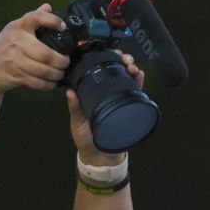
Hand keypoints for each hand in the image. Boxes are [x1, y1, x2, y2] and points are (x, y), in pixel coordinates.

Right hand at [0, 5, 70, 93]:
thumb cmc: (5, 47)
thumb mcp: (14, 30)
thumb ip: (32, 20)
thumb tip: (48, 7)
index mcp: (18, 27)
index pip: (36, 17)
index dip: (52, 20)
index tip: (63, 27)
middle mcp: (16, 41)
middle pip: (46, 54)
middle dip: (61, 61)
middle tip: (66, 62)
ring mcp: (15, 59)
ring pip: (43, 70)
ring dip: (56, 74)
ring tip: (60, 73)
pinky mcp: (15, 74)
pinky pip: (37, 82)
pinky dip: (47, 84)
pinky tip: (51, 82)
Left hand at [68, 52, 139, 166]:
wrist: (101, 156)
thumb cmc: (86, 139)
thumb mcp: (78, 122)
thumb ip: (76, 108)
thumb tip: (70, 92)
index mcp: (92, 93)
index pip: (98, 71)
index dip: (104, 59)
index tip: (108, 53)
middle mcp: (106, 93)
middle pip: (115, 71)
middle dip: (121, 61)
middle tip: (123, 58)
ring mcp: (118, 99)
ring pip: (126, 78)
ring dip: (131, 69)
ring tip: (132, 66)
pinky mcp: (128, 107)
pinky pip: (134, 92)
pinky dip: (138, 82)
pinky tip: (139, 75)